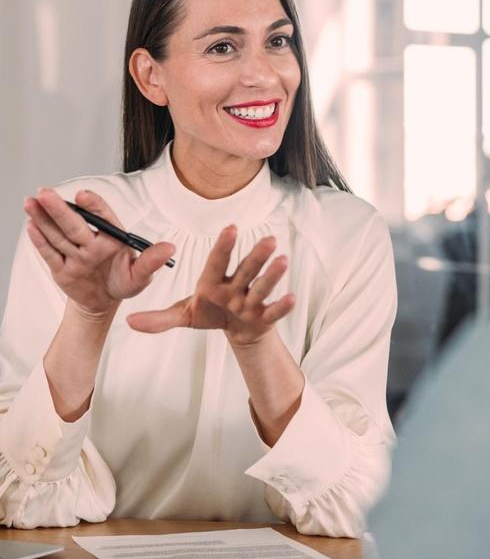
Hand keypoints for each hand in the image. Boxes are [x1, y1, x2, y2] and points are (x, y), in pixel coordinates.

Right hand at [24, 188, 175, 316]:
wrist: (104, 302)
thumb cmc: (124, 283)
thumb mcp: (140, 277)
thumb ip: (151, 262)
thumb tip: (170, 247)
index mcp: (111, 238)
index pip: (102, 217)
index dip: (93, 205)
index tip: (83, 196)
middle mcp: (90, 241)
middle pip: (74, 223)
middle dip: (59, 208)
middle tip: (45, 193)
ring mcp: (74, 253)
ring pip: (57, 234)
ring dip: (43, 218)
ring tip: (31, 202)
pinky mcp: (60, 267)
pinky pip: (50, 253)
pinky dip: (40, 241)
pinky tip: (30, 225)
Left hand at [126, 225, 294, 344]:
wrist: (236, 330)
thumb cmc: (211, 313)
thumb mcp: (184, 315)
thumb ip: (160, 318)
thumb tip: (129, 321)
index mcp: (214, 281)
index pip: (218, 261)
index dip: (224, 246)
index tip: (231, 228)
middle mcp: (236, 286)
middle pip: (246, 268)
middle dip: (256, 255)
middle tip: (269, 239)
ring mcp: (251, 300)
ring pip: (262, 285)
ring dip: (272, 274)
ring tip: (283, 260)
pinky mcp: (264, 316)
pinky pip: (274, 310)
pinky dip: (283, 306)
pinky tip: (292, 297)